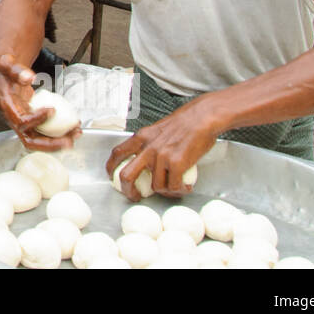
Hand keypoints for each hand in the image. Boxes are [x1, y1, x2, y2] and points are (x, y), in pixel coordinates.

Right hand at [0, 56, 80, 151]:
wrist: (2, 72)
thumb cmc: (3, 68)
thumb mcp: (5, 63)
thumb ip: (15, 70)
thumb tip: (29, 77)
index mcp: (7, 106)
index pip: (20, 121)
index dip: (36, 120)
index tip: (52, 110)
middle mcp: (14, 117)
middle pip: (30, 139)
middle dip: (50, 144)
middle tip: (69, 140)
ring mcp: (23, 120)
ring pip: (39, 138)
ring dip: (58, 140)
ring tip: (75, 133)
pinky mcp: (31, 119)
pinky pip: (44, 131)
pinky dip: (58, 132)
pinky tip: (72, 126)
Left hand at [105, 99, 219, 198]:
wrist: (202, 117)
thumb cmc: (185, 123)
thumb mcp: (158, 130)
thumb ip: (149, 143)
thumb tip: (146, 161)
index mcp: (141, 137)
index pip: (117, 153)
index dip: (111, 168)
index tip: (113, 177)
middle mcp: (148, 147)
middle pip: (126, 175)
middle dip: (128, 191)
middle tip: (136, 196)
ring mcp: (161, 156)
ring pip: (156, 186)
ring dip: (166, 192)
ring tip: (175, 187)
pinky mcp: (177, 163)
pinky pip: (173, 186)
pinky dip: (180, 190)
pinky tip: (186, 186)